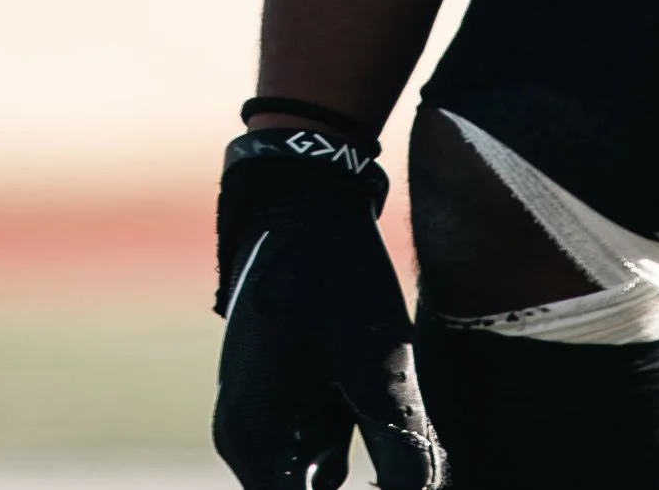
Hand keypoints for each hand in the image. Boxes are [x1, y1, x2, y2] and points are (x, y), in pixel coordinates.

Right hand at [213, 115, 441, 489]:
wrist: (305, 197)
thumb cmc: (334, 273)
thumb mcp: (374, 356)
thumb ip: (398, 438)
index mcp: (254, 438)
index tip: (404, 484)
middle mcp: (249, 439)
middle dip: (372, 483)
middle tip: (410, 454)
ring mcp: (265, 419)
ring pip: (318, 478)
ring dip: (370, 466)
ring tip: (404, 437)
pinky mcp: (288, 400)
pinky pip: (323, 449)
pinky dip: (360, 445)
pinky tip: (394, 419)